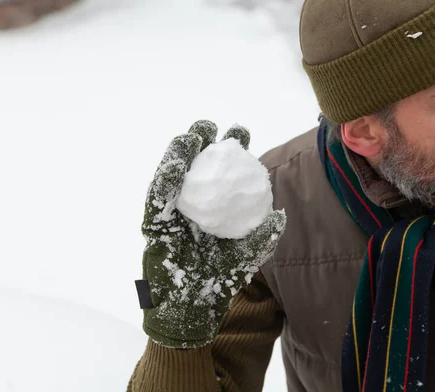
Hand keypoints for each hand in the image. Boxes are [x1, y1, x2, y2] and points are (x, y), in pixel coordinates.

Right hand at [141, 120, 285, 348]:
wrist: (193, 307)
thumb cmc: (218, 280)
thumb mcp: (246, 255)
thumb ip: (263, 235)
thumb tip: (281, 213)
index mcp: (211, 206)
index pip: (220, 172)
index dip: (230, 152)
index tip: (241, 133)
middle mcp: (189, 204)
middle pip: (194, 166)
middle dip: (202, 141)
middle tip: (214, 126)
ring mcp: (170, 213)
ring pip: (172, 175)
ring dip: (180, 152)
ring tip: (193, 134)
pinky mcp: (153, 225)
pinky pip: (157, 199)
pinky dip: (165, 181)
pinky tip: (176, 164)